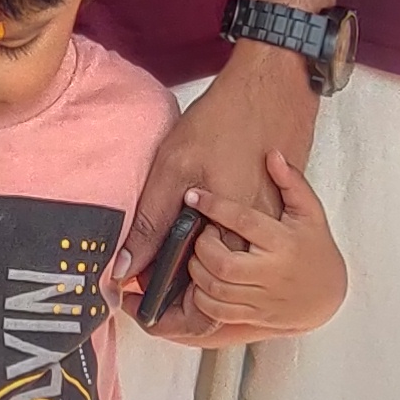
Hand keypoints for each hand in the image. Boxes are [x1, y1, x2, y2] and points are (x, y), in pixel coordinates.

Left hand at [124, 41, 318, 346]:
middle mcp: (257, 241)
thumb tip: (125, 267)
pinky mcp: (275, 217)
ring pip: (231, 274)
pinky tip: (194, 237)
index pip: (201, 298)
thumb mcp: (173, 168)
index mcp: (231, 234)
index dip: (168, 307)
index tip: (138, 303)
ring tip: (162, 262)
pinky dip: (216, 253)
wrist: (271, 91)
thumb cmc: (220, 124)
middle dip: (178, 296)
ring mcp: (270, 230)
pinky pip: (243, 250)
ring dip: (196, 276)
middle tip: (141, 284)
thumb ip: (151, 221)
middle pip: (217, 292)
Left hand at [164, 150, 343, 341]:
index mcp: (284, 243)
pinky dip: (201, 296)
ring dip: (197, 270)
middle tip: (200, 232)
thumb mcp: (310, 212)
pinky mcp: (253, 316)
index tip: (193, 195)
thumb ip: (292, 183)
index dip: (214, 206)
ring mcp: (262, 299)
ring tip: (200, 254)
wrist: (326, 293)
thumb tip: (273, 155)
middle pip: (223, 263)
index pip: (244, 221)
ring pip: (215, 289)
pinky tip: (203, 279)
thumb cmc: (314, 247)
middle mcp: (272, 273)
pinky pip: (217, 312)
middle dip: (201, 246)